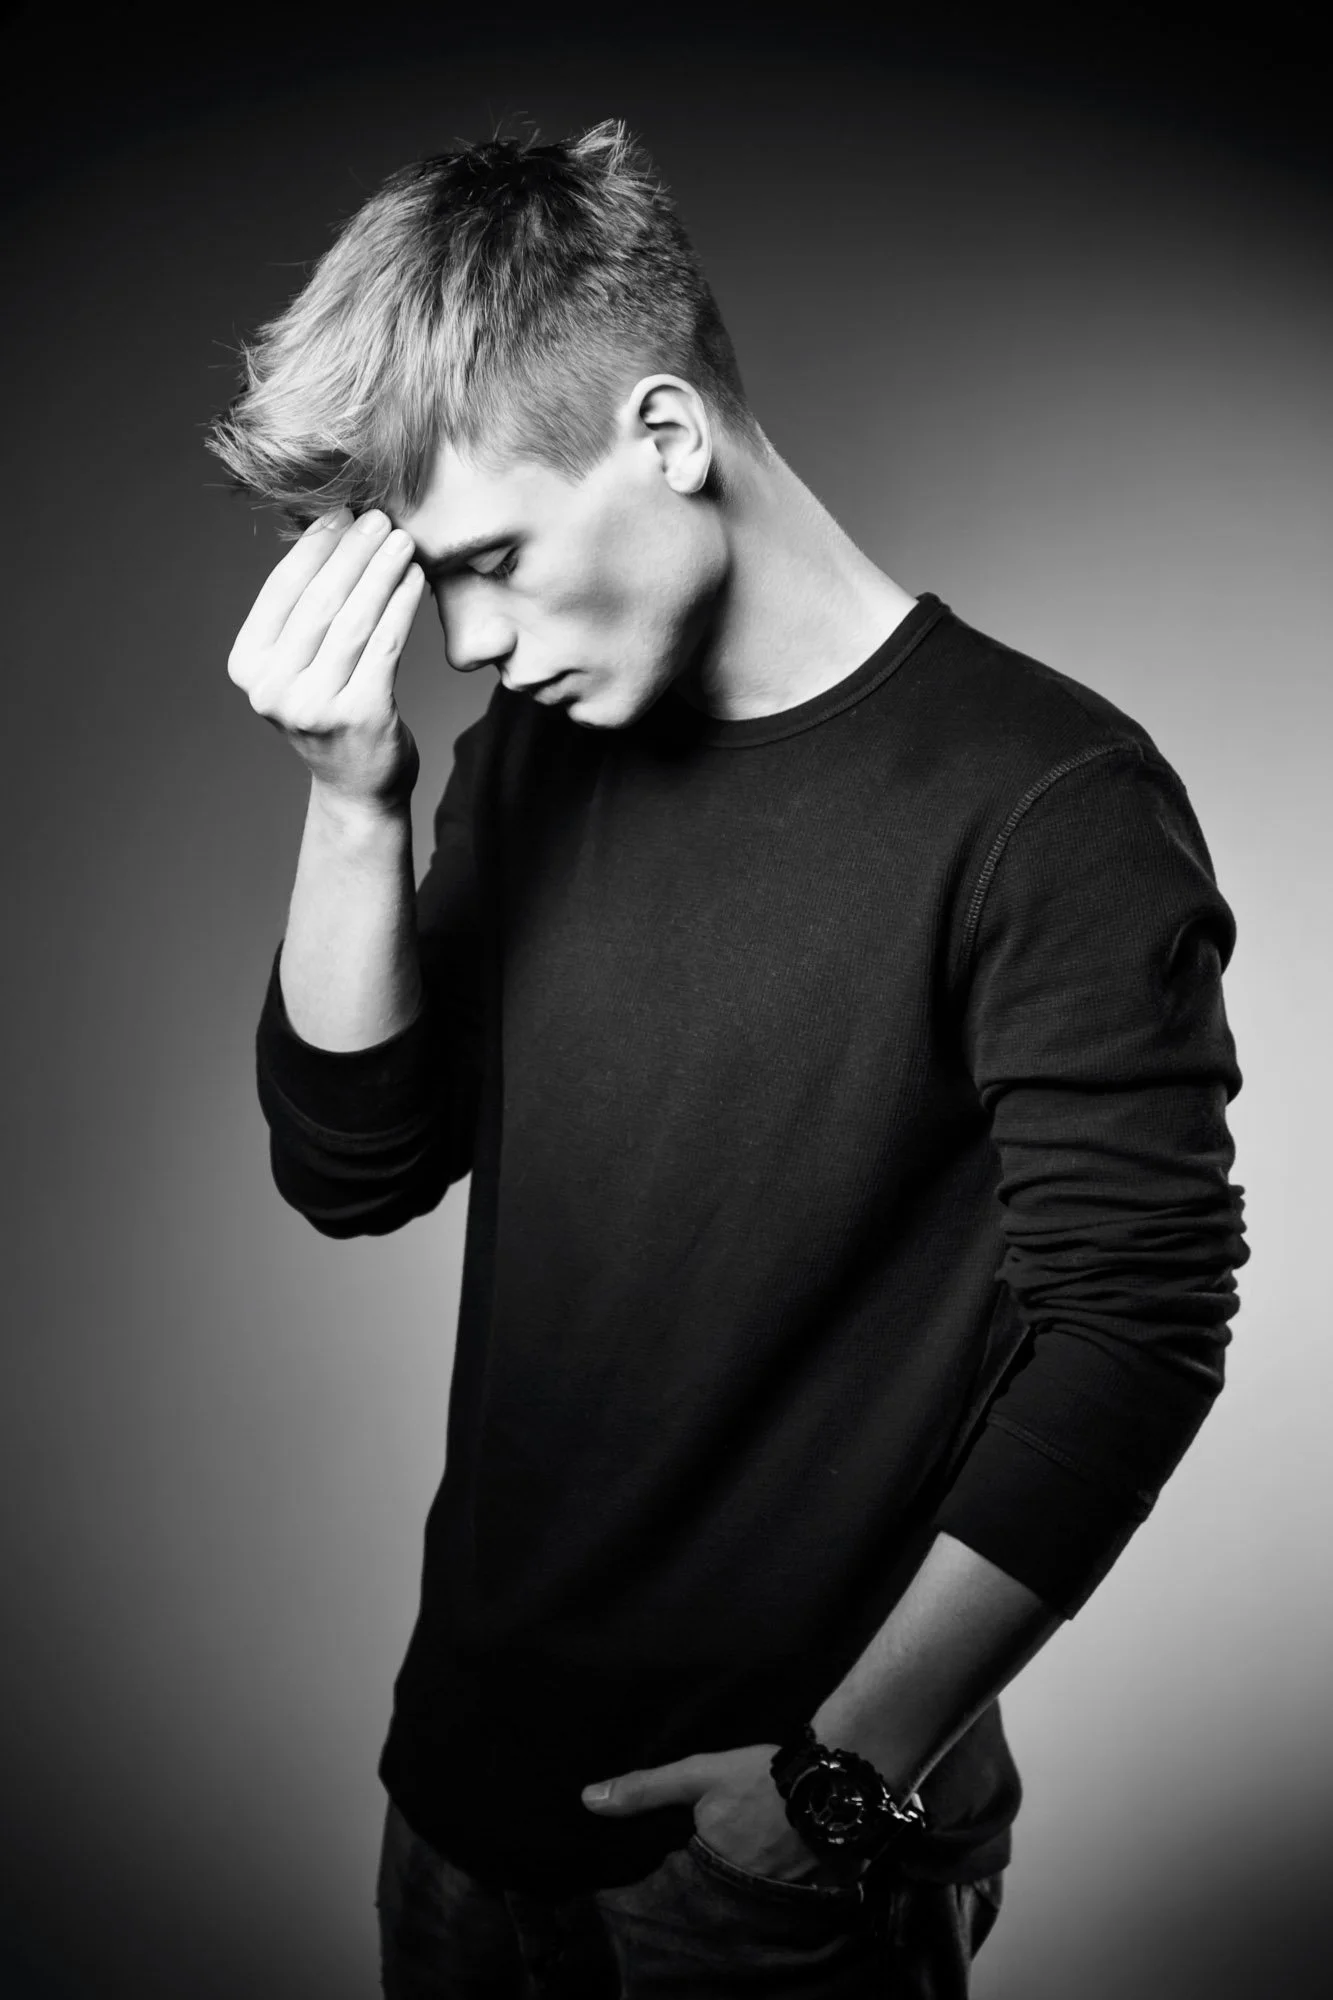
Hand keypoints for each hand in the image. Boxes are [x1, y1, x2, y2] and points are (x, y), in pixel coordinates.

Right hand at [226, 506, 426, 814]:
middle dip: (353, 553)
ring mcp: (313, 706)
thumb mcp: (298, 665)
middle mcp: (272, 689)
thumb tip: (328, 527)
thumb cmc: (331, 711)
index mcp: (247, 667)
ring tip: (403, 541)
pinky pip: (386, 645)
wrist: (356, 786)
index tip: (342, 511)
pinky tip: (415, 579)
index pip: (281, 591)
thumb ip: (302, 613)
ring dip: (382, 573)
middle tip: (379, 518)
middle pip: (319, 602)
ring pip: (354, 621)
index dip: (314, 546)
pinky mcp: (360, 716)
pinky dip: (402, 606)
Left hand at [580, 1743, 867, 1887]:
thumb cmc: (763, 1776)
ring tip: (733, 1875)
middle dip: (703, 1894)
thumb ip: (646, 1789)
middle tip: (702, 1873)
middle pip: (710, 1903)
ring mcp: (775, 1904)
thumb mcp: (699, 1774)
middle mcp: (739, 1897)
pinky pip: (779, 1908)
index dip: (666, 1885)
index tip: (656, 1880)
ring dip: (736, 1894)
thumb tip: (587, 1801)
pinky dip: (771, 1896)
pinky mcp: (808, 1903)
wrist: (837, 1779)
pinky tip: (771, 1877)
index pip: (674, 1892)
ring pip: (743, 1906)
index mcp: (708, 1869)